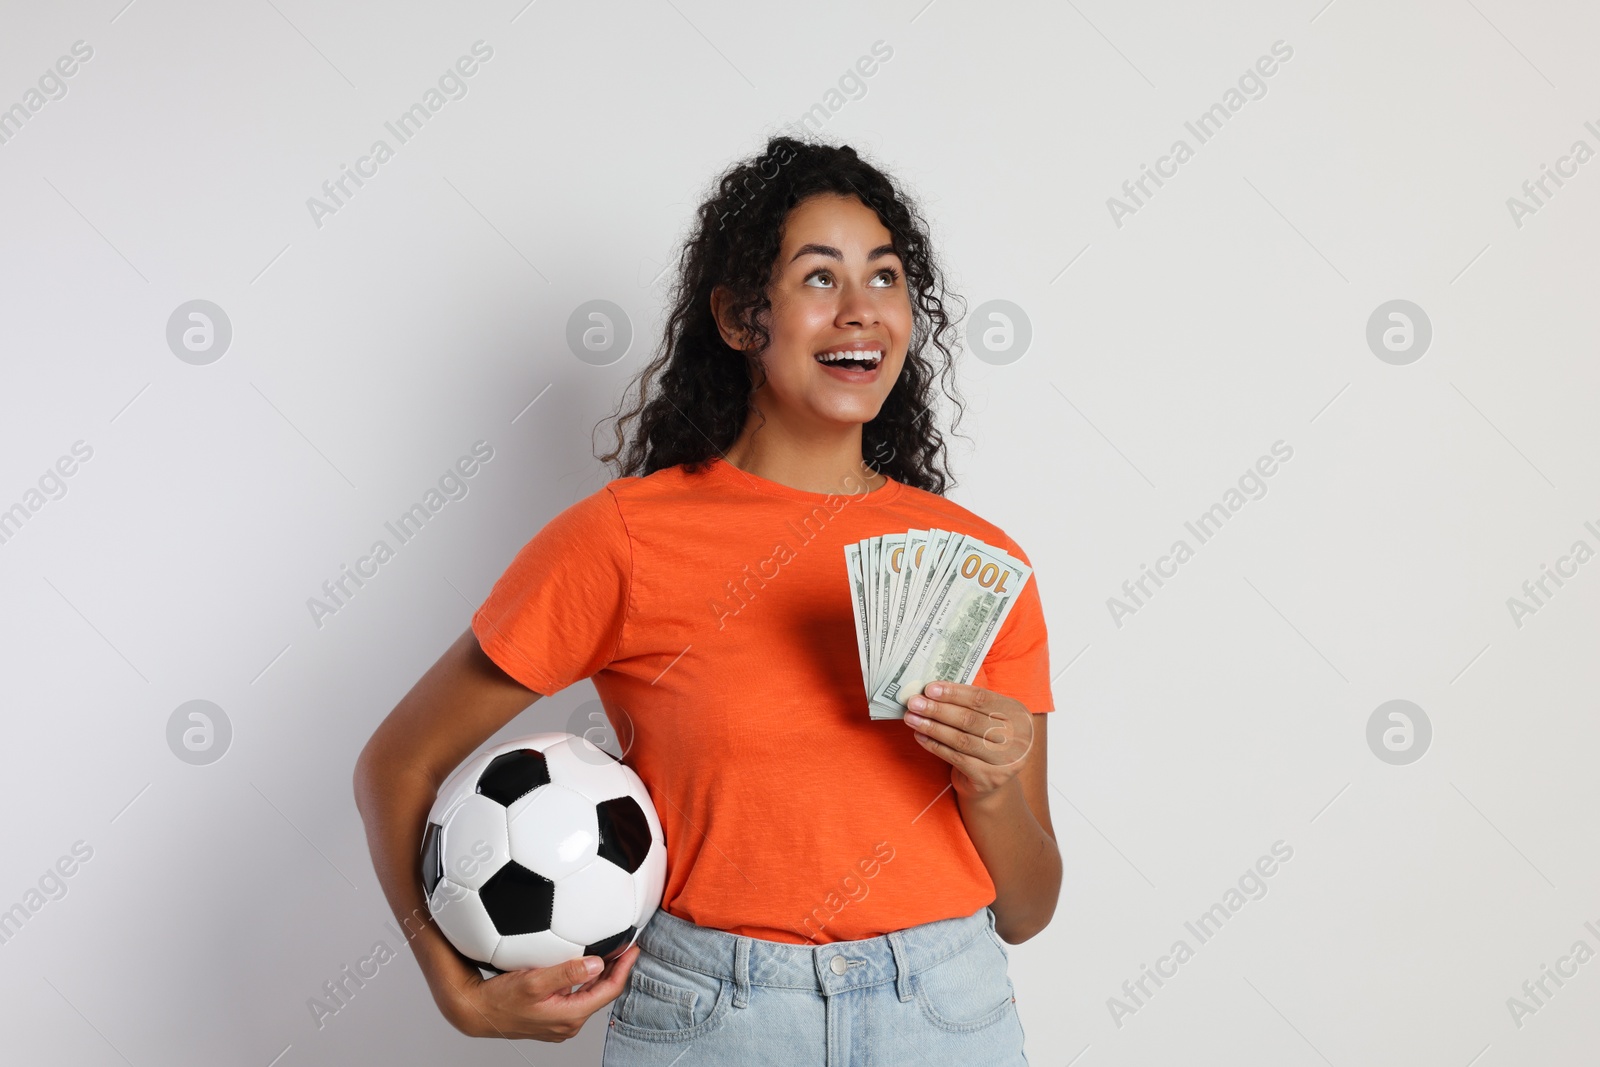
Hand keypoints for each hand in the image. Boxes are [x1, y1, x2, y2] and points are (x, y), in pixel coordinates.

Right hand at [444, 944, 638, 1041]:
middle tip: (625, 946)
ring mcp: (561, 1021)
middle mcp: (569, 1022)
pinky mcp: (552, 1016)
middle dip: (616, 969)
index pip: (609, 991)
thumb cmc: (500, 1000)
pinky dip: (584, 980)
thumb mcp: (534, 982)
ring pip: (589, 994)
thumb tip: (595, 963)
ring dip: (601, 973)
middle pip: (602, 993)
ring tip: (610, 951)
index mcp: (570, 1016)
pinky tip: (583, 964)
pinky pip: (576, 996)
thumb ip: (566, 972)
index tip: (632, 949)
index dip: (624, 968)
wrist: (477, 1012)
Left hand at [903, 682, 1033, 801]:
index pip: (982, 699)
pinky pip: (956, 758)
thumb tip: (933, 690)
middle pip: (970, 719)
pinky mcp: (988, 779)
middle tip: (915, 703)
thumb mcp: (987, 718)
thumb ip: (969, 704)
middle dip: (938, 710)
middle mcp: (1017, 738)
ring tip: (912, 718)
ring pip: (961, 740)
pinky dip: (935, 746)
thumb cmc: (985, 740)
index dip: (954, 693)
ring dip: (932, 727)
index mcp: (1018, 714)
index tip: (930, 689)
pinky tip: (920, 736)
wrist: (991, 781)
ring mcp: (1005, 761)